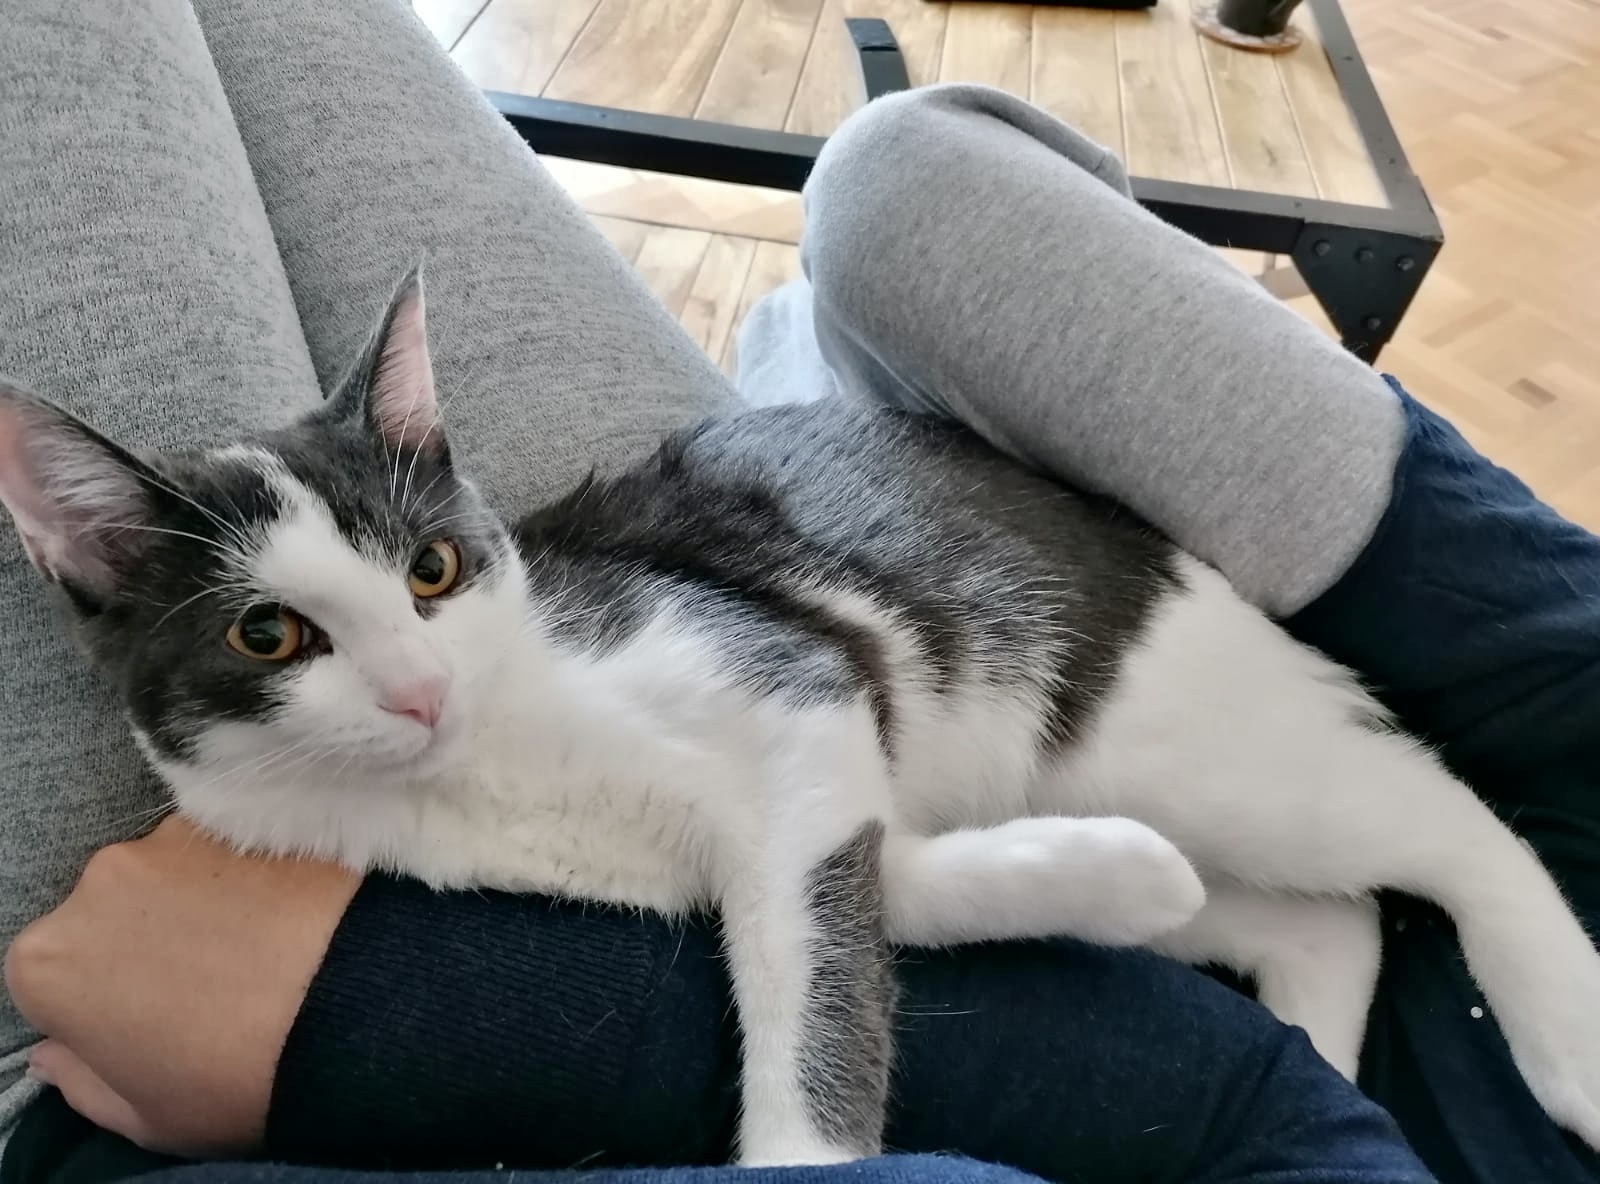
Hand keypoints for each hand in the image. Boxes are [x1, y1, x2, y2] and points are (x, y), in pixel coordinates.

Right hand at [4, 815, 358, 1155]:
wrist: (361, 1006)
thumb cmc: (245, 1076)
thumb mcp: (147, 1117)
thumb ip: (81, 1081)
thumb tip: (56, 1051)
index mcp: (48, 964)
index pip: (56, 983)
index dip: (105, 1008)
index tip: (154, 1025)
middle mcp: (95, 884)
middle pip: (108, 918)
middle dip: (145, 946)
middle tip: (214, 985)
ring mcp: (170, 839)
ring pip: (167, 878)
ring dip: (198, 904)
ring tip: (260, 949)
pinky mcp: (239, 814)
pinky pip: (228, 848)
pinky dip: (247, 874)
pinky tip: (287, 913)